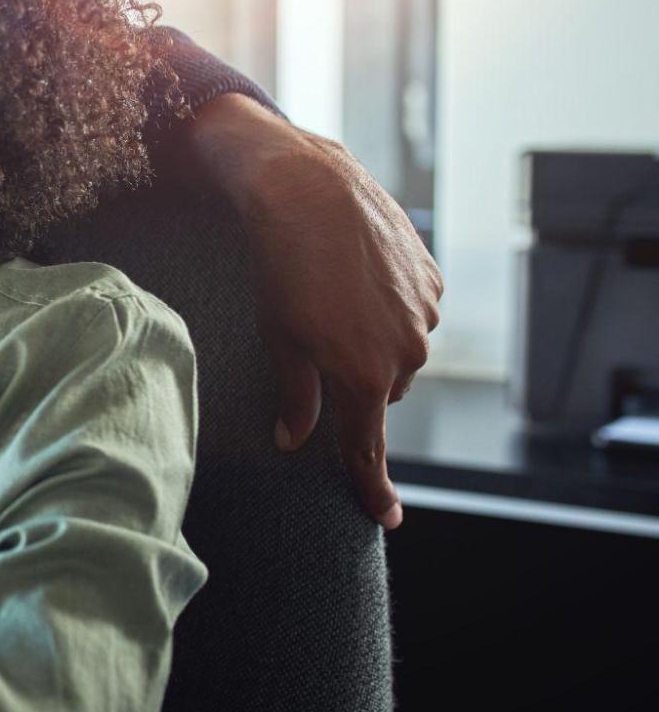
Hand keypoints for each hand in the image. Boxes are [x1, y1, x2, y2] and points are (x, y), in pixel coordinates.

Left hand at [183, 96, 443, 528]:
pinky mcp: (433, 281)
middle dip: (354, 380)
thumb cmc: (280, 268)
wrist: (308, 192)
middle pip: (380, 392)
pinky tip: (357, 276)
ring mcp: (424, 316)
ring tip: (332, 297)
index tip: (384, 518)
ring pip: (399, 352)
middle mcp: (404, 354)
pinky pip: (414, 313)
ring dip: (373, 340)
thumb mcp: (277, 337)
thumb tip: (294, 439)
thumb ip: (294, 395)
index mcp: (361, 376)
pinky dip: (389, 306)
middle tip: (317, 341)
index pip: (367, 449)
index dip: (373, 488)